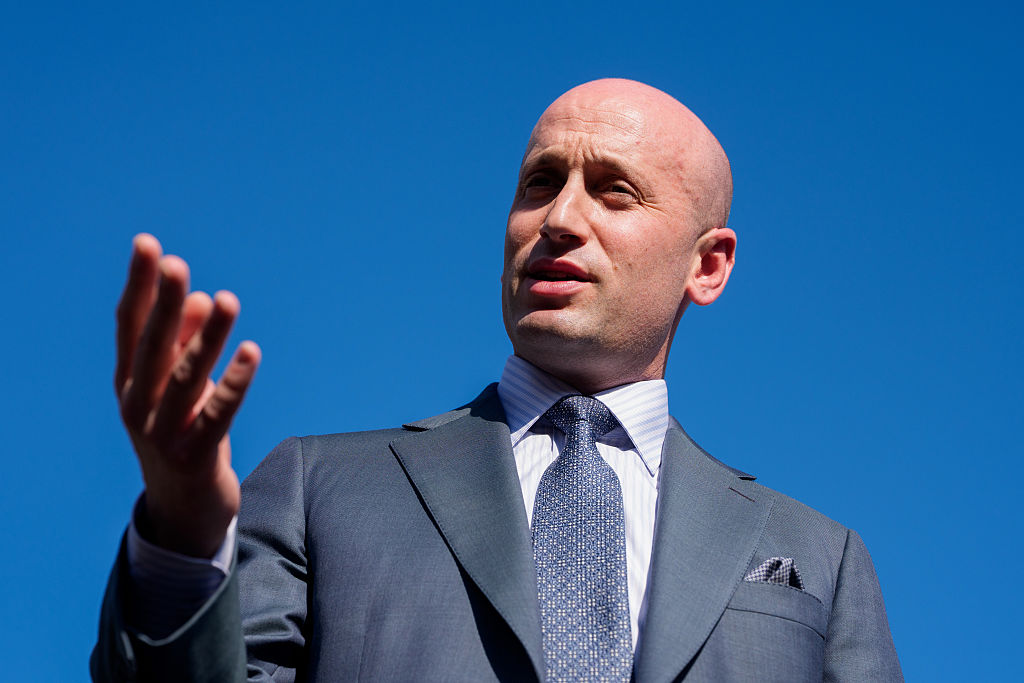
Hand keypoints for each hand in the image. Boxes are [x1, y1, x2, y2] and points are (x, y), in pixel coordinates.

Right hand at [115, 234, 260, 557]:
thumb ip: (189, 343)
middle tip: (177, 263)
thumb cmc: (182, 431)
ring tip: (228, 301)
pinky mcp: (195, 455)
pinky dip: (235, 382)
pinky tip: (252, 353)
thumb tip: (208, 298)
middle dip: (165, 303)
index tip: (147, 244)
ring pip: (186, 378)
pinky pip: (218, 414)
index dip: (140, 284)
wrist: (183, 507)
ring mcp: (163, 433)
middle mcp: (138, 403)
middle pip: (152, 346)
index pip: (131, 324)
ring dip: (207, 338)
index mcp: (129, 380)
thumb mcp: (180, 387)